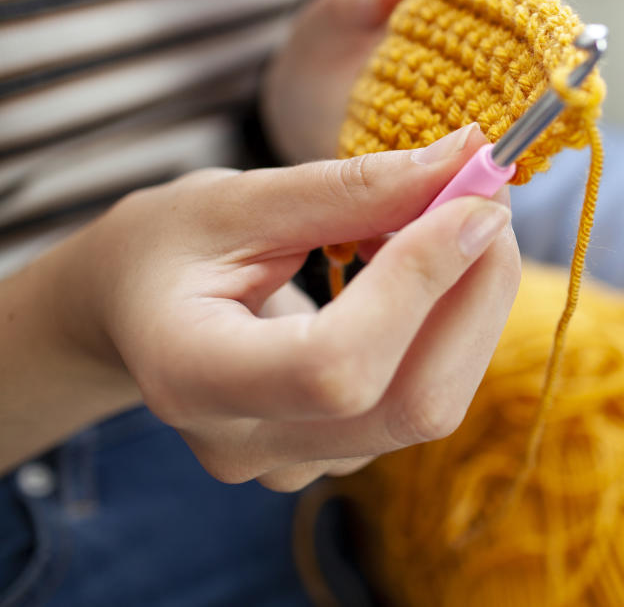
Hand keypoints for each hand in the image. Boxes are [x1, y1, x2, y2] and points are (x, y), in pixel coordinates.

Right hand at [59, 125, 519, 490]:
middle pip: (409, 402)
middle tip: (492, 195)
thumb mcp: (235, 198)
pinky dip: (456, 322)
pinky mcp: (343, 453)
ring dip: (476, 302)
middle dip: (475, 291)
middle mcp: (249, 445)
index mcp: (192, 379)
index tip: (475, 200)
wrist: (131, 312)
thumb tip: (466, 159)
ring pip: (434, 402)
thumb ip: (350, 188)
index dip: (421, 282)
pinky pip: (428, 395)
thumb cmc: (166, 248)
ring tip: (462, 216)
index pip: (337, 365)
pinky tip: (438, 264)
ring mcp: (301, 464)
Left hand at [262, 0, 551, 163]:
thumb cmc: (322, 68)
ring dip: (506, 30)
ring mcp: (495, 27)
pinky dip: (513, 77)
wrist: (326, 128)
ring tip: (458, 60)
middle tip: (444, 21)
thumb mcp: (316, 32)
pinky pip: (536, 67)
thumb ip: (344, 5)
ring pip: (541, 7)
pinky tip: (473, 95)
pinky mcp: (507, 76)